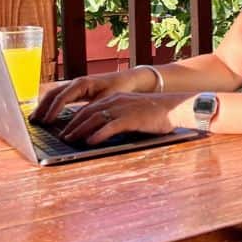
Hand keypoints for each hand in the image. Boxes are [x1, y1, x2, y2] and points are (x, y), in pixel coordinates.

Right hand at [30, 69, 151, 125]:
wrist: (128, 80)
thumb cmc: (119, 88)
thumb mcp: (106, 99)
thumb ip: (92, 107)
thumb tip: (78, 118)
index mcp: (82, 83)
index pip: (62, 97)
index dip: (53, 110)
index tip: (46, 121)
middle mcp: (75, 83)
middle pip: (52, 94)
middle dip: (42, 107)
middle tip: (33, 121)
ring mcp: (75, 86)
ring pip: (53, 95)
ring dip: (43, 107)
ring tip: (34, 120)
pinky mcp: (77, 92)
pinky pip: (59, 98)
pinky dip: (51, 106)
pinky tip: (46, 117)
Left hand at [57, 92, 188, 144]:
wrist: (179, 108)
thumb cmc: (159, 113)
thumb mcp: (135, 112)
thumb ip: (120, 118)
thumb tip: (105, 131)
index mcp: (117, 98)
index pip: (90, 107)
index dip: (75, 118)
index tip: (67, 128)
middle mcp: (117, 101)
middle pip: (88, 112)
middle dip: (72, 125)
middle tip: (63, 137)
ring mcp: (124, 109)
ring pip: (95, 118)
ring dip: (80, 130)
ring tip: (70, 140)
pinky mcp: (132, 118)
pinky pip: (110, 126)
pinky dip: (98, 134)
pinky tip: (90, 142)